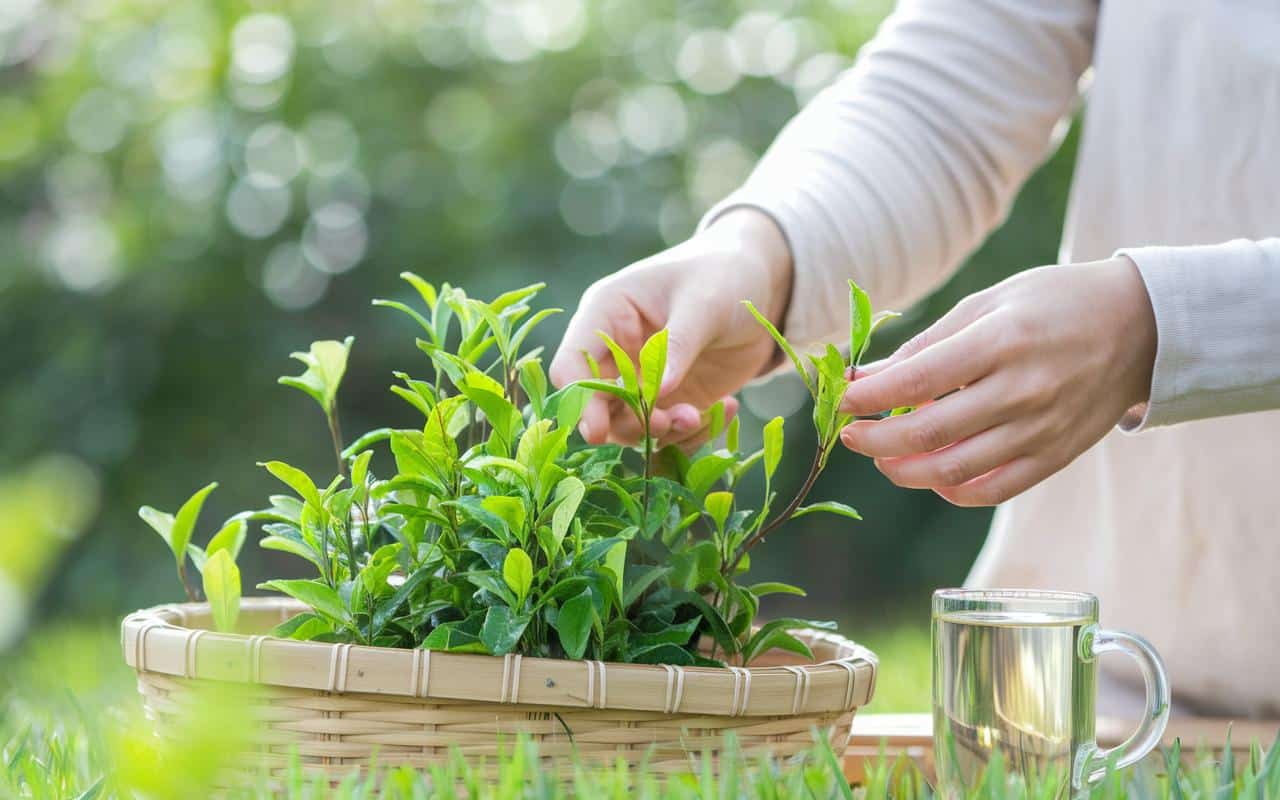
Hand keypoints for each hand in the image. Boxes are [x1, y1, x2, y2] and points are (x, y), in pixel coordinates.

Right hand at [549, 209, 792, 447]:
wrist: (759, 283)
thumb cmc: (722, 275)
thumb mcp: (704, 302)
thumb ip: (678, 345)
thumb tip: (656, 394)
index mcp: (607, 314)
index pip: (571, 364)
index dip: (579, 399)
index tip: (598, 430)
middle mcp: (617, 351)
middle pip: (596, 405)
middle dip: (627, 423)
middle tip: (665, 425)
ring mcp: (644, 379)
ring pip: (631, 426)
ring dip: (663, 432)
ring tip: (699, 416)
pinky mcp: (673, 398)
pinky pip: (670, 433)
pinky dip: (694, 434)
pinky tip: (727, 407)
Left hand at [838, 257, 1156, 505]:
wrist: (1142, 326)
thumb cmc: (1053, 304)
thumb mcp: (987, 303)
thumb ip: (926, 344)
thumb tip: (867, 377)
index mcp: (1001, 341)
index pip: (916, 381)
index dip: (869, 398)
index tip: (843, 400)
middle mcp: (1022, 390)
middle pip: (928, 433)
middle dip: (874, 440)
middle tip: (849, 435)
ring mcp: (1040, 429)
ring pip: (954, 470)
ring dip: (904, 470)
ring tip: (882, 456)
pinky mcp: (1055, 456)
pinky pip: (992, 490)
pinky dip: (950, 490)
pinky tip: (929, 473)